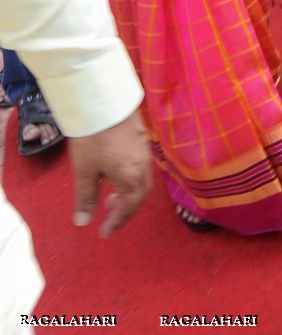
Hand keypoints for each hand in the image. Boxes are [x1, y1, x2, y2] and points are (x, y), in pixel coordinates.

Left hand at [70, 109, 150, 237]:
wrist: (105, 101)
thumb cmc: (94, 138)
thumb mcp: (84, 171)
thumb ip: (85, 198)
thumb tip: (83, 222)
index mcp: (130, 178)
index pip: (127, 208)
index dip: (116, 222)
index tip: (103, 233)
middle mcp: (142, 167)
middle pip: (139, 196)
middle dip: (126, 210)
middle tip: (109, 218)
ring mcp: (144, 153)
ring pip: (142, 182)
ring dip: (129, 195)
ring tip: (110, 198)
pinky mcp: (142, 140)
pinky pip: (141, 169)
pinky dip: (131, 180)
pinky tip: (116, 175)